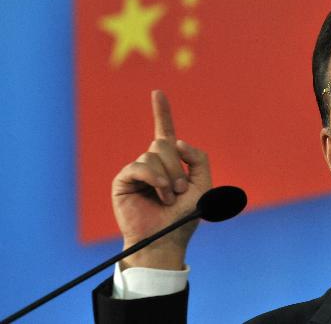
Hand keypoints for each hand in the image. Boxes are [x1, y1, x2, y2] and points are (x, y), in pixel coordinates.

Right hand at [112, 90, 211, 269]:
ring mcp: (137, 171)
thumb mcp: (204, 185)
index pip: (166, 132)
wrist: (166, 240)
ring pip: (153, 154)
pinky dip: (154, 179)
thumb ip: (199, 158)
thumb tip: (177, 141)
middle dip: (176, 167)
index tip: (157, 92)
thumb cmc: (185, 217)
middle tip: (179, 191)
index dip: (162, 112)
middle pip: (164, 144)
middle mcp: (152, 163)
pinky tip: (158, 194)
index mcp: (171, 162)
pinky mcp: (123, 180)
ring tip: (168, 197)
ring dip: (167, 177)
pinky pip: (140, 166)